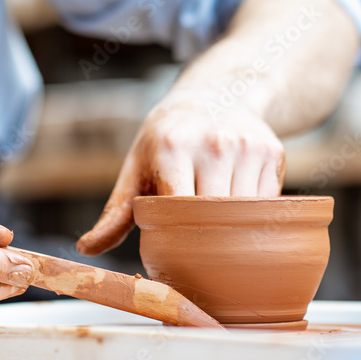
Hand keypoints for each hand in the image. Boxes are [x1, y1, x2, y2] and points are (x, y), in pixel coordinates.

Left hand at [76, 98, 285, 255]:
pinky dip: (253, 217)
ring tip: (217, 236)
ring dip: (232, 232)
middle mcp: (214, 144)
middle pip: (215, 218)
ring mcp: (248, 147)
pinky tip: (239, 211)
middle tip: (198, 264)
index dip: (177, 239)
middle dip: (206, 243)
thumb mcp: (137, 167)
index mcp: (173, 147)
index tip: (173, 260)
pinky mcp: (274, 152)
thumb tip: (87, 249)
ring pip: (246, 216)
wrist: (216, 95)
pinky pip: (267, 204)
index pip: (178, 210)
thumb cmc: (167, 139)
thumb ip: (115, 211)